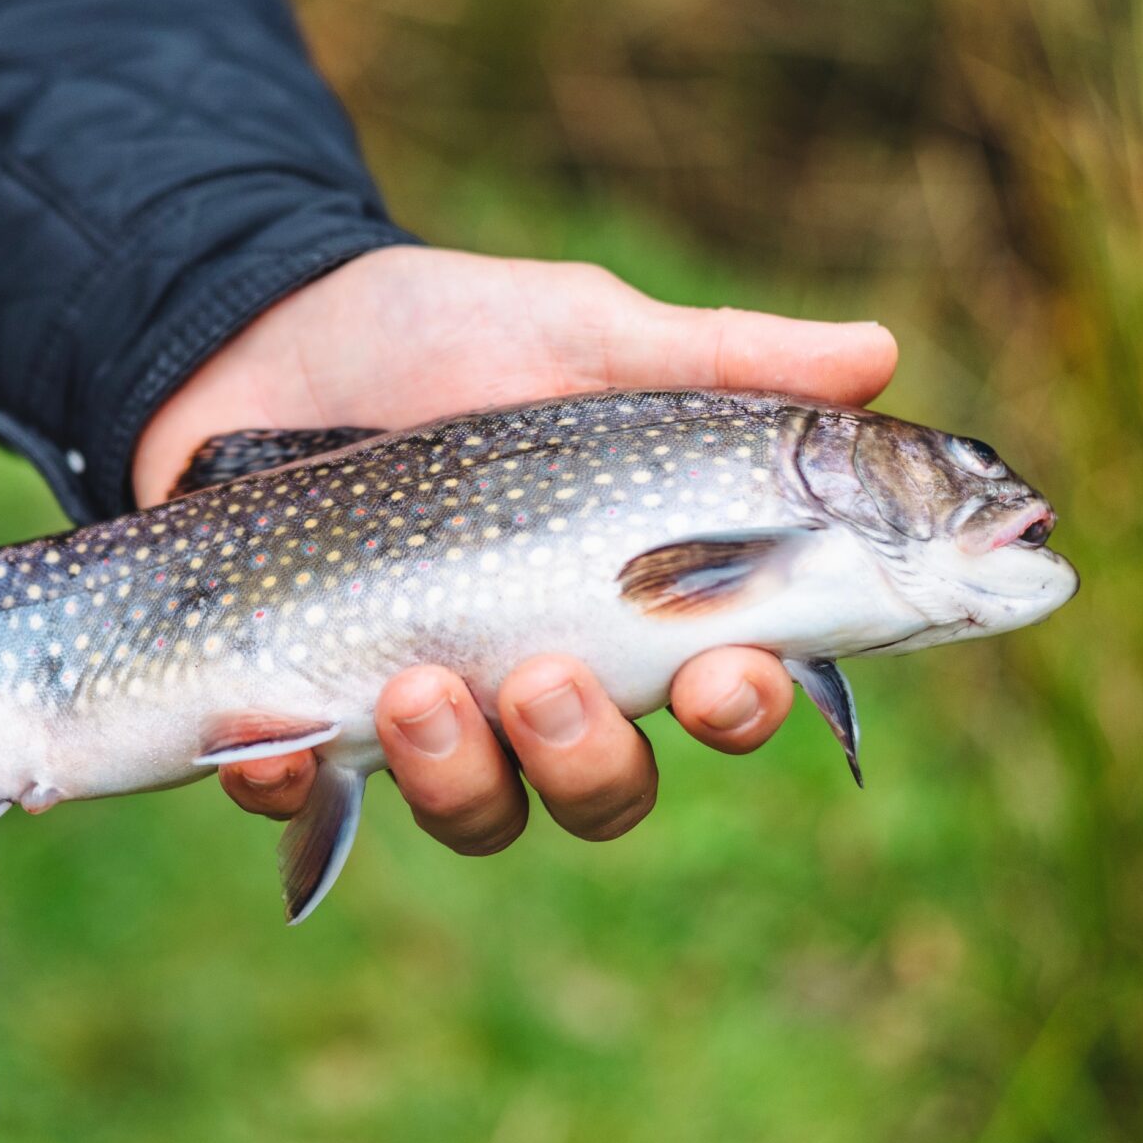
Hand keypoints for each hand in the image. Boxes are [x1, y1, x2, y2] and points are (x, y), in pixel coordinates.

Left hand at [131, 246, 897, 851]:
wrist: (264, 330)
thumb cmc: (444, 332)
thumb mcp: (579, 330)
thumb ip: (719, 356)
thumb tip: (878, 348)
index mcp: (631, 601)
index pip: (719, 692)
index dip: (741, 711)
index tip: (728, 678)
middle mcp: (537, 679)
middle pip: (605, 790)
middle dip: (592, 757)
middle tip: (550, 676)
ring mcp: (417, 708)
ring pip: (478, 812)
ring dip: (458, 771)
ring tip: (414, 683)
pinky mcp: (293, 712)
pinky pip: (302, 798)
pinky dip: (287, 781)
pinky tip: (273, 735)